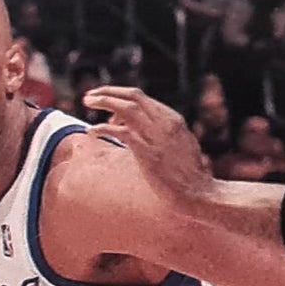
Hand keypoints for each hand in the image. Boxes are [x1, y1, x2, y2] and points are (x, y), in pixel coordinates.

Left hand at [80, 86, 212, 202]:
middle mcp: (164, 121)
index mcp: (172, 118)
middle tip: (89, 96)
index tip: (106, 102)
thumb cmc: (190, 177)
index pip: (142, 98)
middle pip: (132, 96)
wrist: (197, 193)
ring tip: (86, 103)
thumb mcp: (183, 147)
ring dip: (103, 102)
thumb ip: (167, 136)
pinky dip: (102, 128)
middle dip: (108, 92)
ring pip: (125, 108)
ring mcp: (155, 135)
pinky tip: (91, 132)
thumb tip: (152, 135)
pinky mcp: (146, 151)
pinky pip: (120, 132)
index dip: (120, 97)